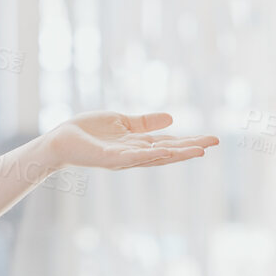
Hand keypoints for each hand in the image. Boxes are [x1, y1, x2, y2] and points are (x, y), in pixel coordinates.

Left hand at [44, 111, 216, 170]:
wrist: (61, 140)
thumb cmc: (88, 131)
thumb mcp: (122, 122)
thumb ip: (145, 123)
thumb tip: (172, 118)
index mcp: (139, 146)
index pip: (169, 144)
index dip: (190, 142)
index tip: (211, 140)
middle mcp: (134, 155)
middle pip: (168, 152)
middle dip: (191, 147)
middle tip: (214, 143)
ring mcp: (123, 158)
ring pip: (155, 156)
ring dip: (177, 154)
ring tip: (199, 150)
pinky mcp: (108, 157)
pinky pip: (131, 157)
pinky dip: (147, 155)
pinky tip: (163, 151)